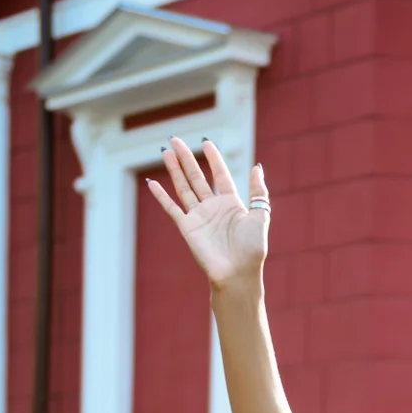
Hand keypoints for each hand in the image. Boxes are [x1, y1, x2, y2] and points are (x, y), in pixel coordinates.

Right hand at [147, 136, 269, 292]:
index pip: (220, 175)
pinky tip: (152, 183)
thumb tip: (257, 167)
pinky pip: (171, 208)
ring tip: (165, 152)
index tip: (205, 142)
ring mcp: (198, 217)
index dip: (213, 159)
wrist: (237, 273)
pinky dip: (161, 196)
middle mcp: (213, 207)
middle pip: (197, 177)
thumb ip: (258, 192)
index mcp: (231, 203)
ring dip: (173, 170)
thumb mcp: (260, 216)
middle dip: (186, 158)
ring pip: (183, 187)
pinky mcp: (187, 228)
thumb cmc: (252, 249)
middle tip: (174, 139)